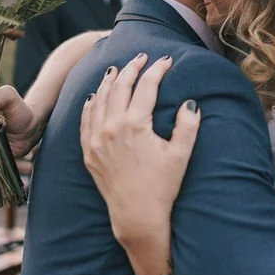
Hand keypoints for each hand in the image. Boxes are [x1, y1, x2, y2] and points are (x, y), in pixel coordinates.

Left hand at [80, 53, 199, 247]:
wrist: (136, 216)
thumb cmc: (162, 187)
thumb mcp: (180, 155)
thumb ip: (188, 125)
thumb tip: (189, 103)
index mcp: (135, 125)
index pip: (146, 87)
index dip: (157, 70)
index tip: (165, 60)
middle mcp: (112, 127)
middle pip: (120, 87)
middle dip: (132, 69)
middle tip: (141, 58)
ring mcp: (97, 139)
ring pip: (99, 100)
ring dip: (108, 81)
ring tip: (116, 69)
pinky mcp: (89, 152)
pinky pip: (85, 120)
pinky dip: (90, 104)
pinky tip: (94, 96)